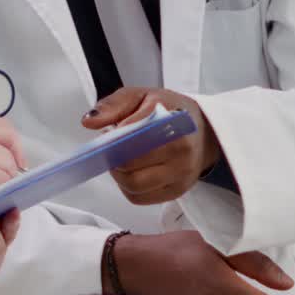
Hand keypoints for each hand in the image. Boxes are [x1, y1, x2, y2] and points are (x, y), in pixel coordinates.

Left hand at [82, 87, 220, 203]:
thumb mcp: (143, 95)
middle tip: (111, 147)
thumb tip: (89, 121)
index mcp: (174, 123)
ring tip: (121, 159)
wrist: (204, 130)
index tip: (108, 134)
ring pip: (133, 186)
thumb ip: (114, 104)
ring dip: (119, 175)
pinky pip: (140, 198)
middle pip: (130, 167)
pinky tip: (131, 171)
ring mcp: (181, 175)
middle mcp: (182, 152)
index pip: (133, 140)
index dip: (114, 140)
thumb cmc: (170, 111)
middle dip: (113, 158)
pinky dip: (127, 187)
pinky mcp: (176, 192)